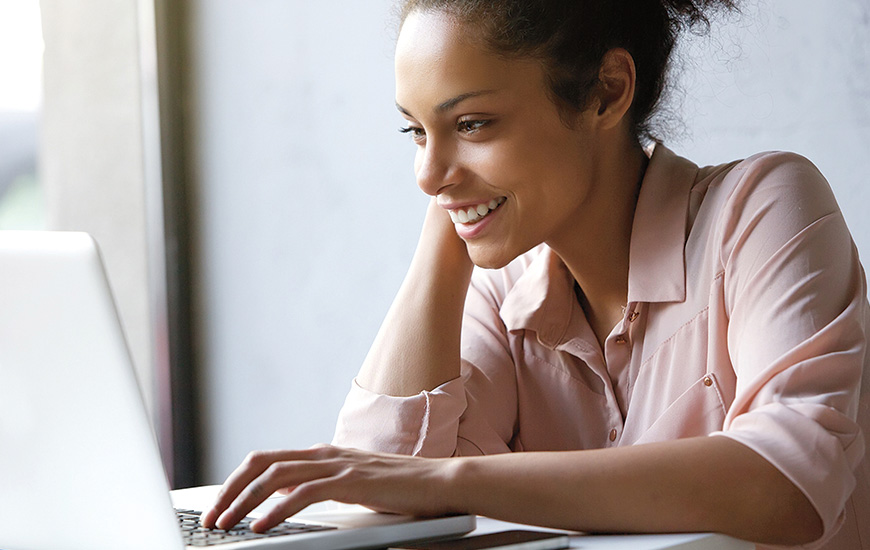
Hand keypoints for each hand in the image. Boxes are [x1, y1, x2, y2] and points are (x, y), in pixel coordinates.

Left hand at [200, 445, 460, 531]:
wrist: (440, 482)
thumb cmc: (401, 488)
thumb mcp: (352, 485)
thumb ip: (321, 485)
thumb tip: (286, 496)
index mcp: (322, 454)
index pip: (266, 460)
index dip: (237, 482)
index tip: (220, 507)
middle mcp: (324, 454)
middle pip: (260, 463)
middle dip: (230, 490)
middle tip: (211, 518)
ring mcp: (337, 465)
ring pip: (275, 476)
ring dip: (244, 501)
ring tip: (227, 525)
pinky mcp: (350, 481)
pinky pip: (303, 493)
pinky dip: (276, 509)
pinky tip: (262, 526)